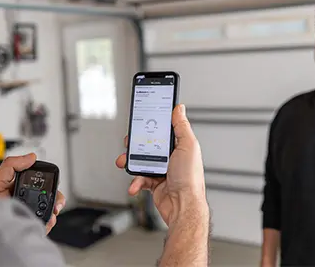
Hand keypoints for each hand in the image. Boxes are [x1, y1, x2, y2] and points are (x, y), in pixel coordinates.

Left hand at [0, 153, 66, 233]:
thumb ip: (11, 166)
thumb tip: (30, 157)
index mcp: (17, 188)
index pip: (38, 182)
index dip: (48, 181)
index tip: (52, 184)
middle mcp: (24, 202)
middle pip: (48, 197)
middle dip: (55, 198)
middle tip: (56, 202)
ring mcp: (26, 215)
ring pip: (49, 212)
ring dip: (53, 212)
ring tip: (51, 214)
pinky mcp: (27, 227)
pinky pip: (43, 226)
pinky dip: (48, 225)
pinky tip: (45, 223)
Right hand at [115, 104, 206, 225]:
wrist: (183, 206)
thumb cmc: (190, 179)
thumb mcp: (188, 146)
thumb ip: (181, 126)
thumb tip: (179, 108)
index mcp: (179, 146)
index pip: (162, 131)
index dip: (151, 125)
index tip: (141, 120)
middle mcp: (170, 158)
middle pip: (147, 145)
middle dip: (135, 144)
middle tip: (128, 143)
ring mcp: (161, 171)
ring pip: (140, 162)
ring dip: (130, 163)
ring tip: (124, 163)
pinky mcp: (154, 184)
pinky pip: (140, 179)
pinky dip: (135, 182)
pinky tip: (135, 184)